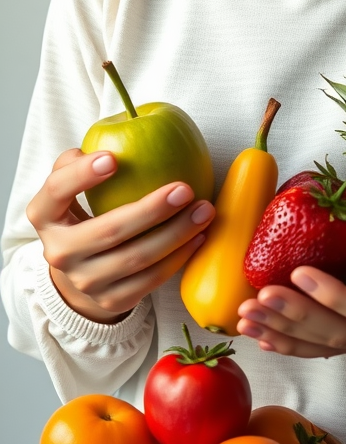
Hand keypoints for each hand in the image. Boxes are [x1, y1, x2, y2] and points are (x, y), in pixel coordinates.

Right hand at [26, 149, 214, 322]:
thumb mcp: (70, 190)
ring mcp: (84, 281)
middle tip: (185, 189)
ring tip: (204, 210)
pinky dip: (178, 257)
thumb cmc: (82, 216)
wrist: (80, 274)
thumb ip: (78, 164)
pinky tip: (199, 236)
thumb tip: (107, 143)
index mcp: (44, 216)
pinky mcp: (111, 300)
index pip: (56, 190)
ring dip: (176, 233)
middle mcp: (59, 252)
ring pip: (136, 258)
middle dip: (151, 209)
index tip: (114, 157)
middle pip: (108, 230)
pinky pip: (151, 279)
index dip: (82, 174)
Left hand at [237, 197, 345, 357]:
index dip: (336, 297)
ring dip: (283, 334)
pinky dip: (290, 343)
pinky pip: (324, 346)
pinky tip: (259, 335)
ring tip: (245, 316)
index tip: (301, 273)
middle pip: (340, 335)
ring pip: (327, 345)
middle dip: (295, 318)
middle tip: (257, 297)